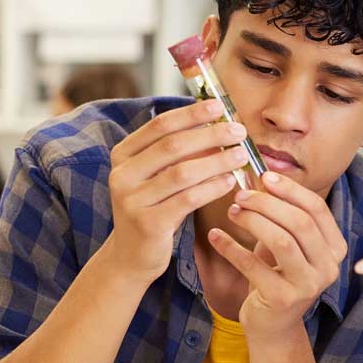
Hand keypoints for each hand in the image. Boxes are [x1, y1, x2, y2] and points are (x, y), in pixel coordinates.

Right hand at [104, 100, 250, 278]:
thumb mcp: (157, 177)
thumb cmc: (153, 209)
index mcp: (122, 155)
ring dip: (216, 161)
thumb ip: (177, 154)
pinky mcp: (148, 224)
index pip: (159, 126)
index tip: (219, 106)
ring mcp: (132, 200)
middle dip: (209, 134)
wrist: (130, 257)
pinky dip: (212, 188)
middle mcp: (122, 175)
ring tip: (241, 155)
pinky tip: (230, 181)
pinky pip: (187, 200)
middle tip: (238, 130)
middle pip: (172, 146)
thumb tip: (217, 125)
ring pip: (182, 173)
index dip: (191, 114)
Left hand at [208, 171, 346, 337]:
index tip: (264, 176)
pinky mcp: (283, 299)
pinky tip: (215, 236)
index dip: (291, 190)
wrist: (274, 324)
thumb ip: (283, 215)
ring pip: (281, 240)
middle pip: (300, 222)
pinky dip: (231, 247)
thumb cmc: (278, 275)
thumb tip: (261, 175)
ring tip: (232, 212)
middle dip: (267, 203)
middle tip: (241, 195)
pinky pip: (253, 265)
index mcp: (335, 248)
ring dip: (252, 221)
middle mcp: (328, 267)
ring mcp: (308, 285)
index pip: (317, 209)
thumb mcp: (288, 244)